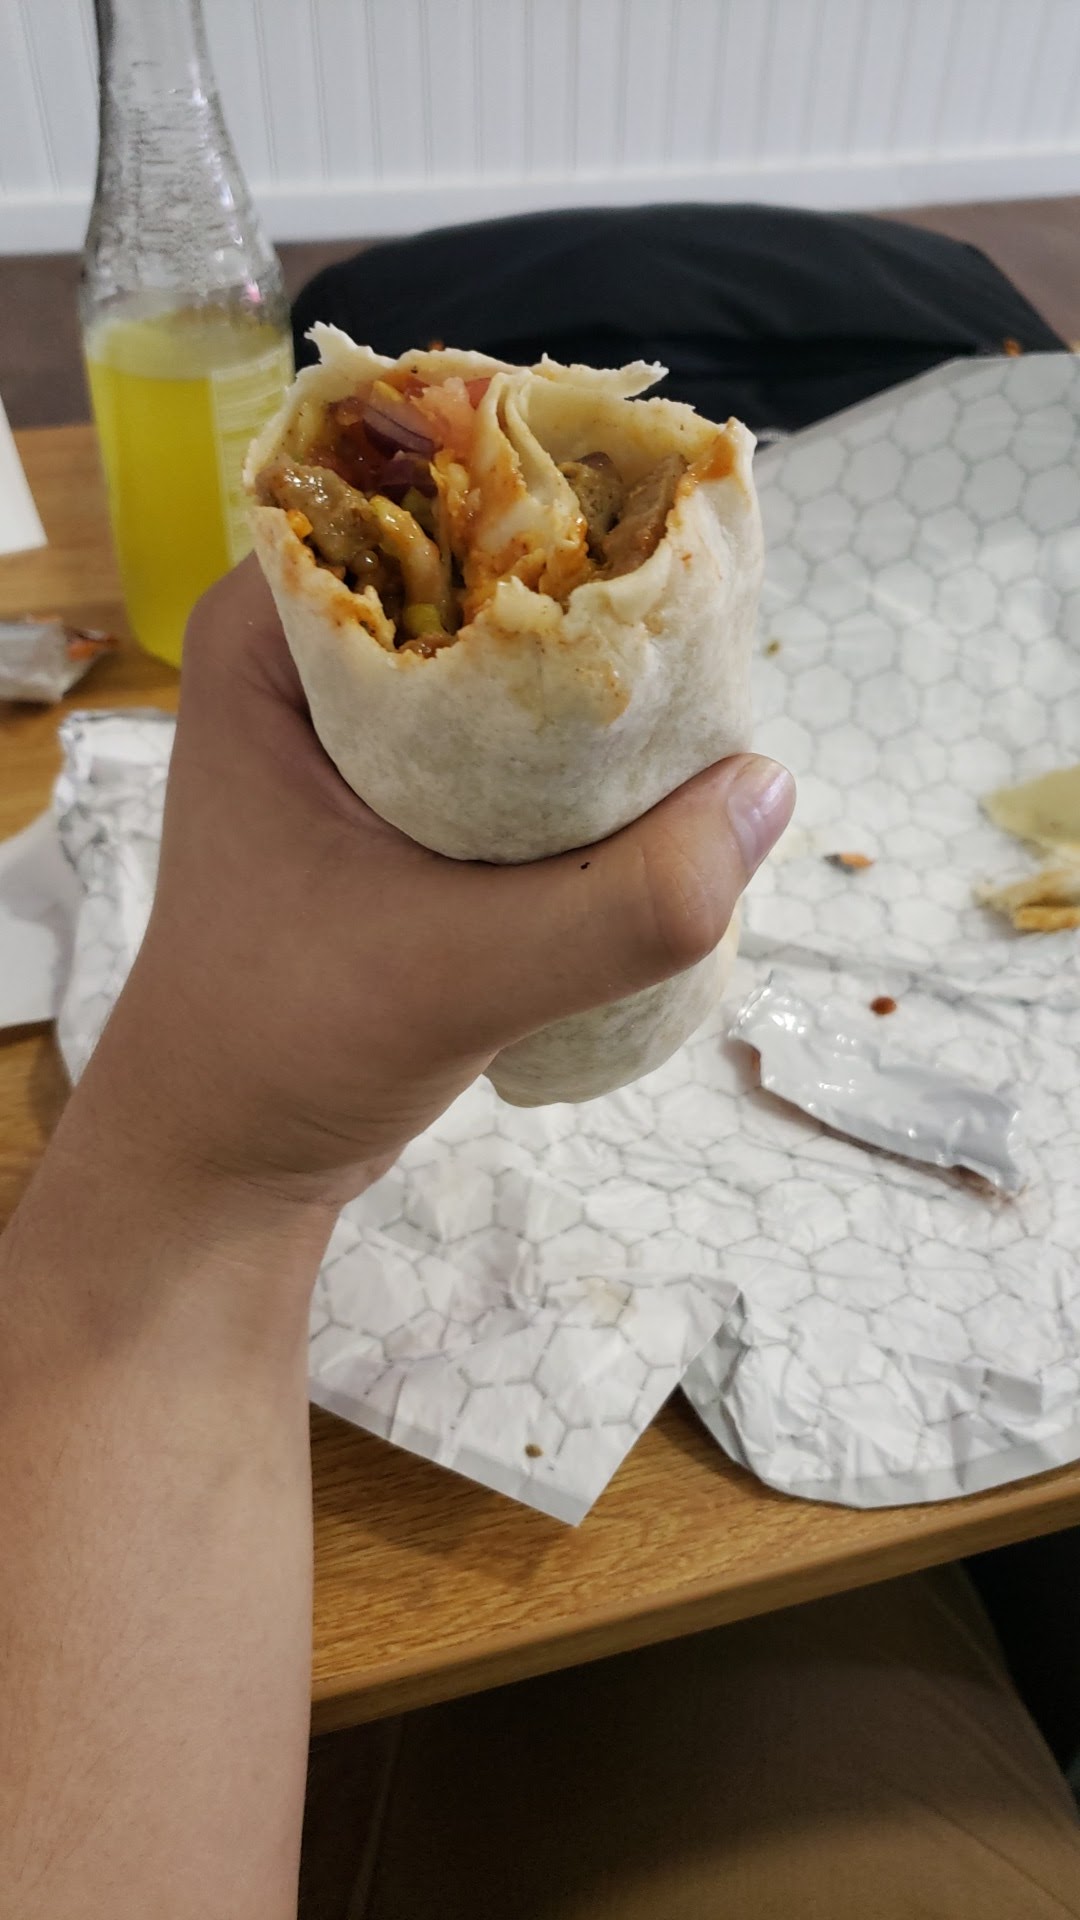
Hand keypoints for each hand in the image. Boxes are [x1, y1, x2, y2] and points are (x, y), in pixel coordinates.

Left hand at [93, 557, 793, 1210]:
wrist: (226, 1158)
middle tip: (703, 630)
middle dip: (591, 599)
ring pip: (504, 661)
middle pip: (479, 571)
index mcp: (270, 637)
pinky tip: (655, 785)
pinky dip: (578, 762)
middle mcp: (307, 659)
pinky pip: (508, 742)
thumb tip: (769, 791)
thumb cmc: (286, 1046)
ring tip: (699, 702)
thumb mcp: (460, 972)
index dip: (548, 497)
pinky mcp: (398, 800)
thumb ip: (624, 901)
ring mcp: (352, 732)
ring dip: (595, 689)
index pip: (422, 499)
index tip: (662, 534)